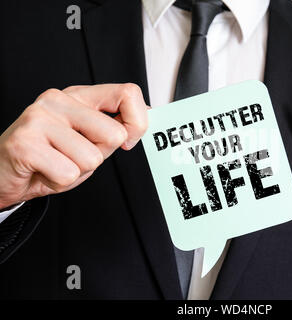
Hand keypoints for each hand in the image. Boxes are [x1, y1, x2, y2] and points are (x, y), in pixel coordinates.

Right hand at [0, 83, 148, 208]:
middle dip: (100, 155)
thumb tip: (148, 114)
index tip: (127, 140)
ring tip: (57, 163)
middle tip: (74, 155)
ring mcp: (39, 118)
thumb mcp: (89, 140)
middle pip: (114, 133)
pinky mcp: (24, 142)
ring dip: (78, 171)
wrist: (4, 174)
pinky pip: (69, 173)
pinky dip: (60, 181)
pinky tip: (44, 171)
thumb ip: (114, 127)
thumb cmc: (49, 157)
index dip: (138, 122)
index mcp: (78, 96)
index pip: (128, 93)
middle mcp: (58, 100)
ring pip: (92, 158)